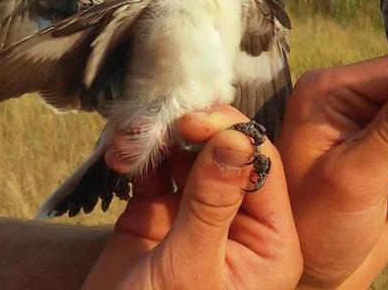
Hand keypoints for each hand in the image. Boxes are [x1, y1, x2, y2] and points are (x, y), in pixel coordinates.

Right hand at [85, 110, 302, 289]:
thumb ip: (213, 202)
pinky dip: (137, 156)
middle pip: (227, 155)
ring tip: (133, 137)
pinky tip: (120, 155)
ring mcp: (195, 218)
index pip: (262, 170)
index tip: (194, 120)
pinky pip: (154, 171)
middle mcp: (237, 225)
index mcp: (268, 244)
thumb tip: (236, 139)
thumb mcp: (192, 268)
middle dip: (194, 130)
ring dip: (160, 139)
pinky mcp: (156, 215)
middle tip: (164, 119)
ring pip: (188, 156)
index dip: (232, 135)